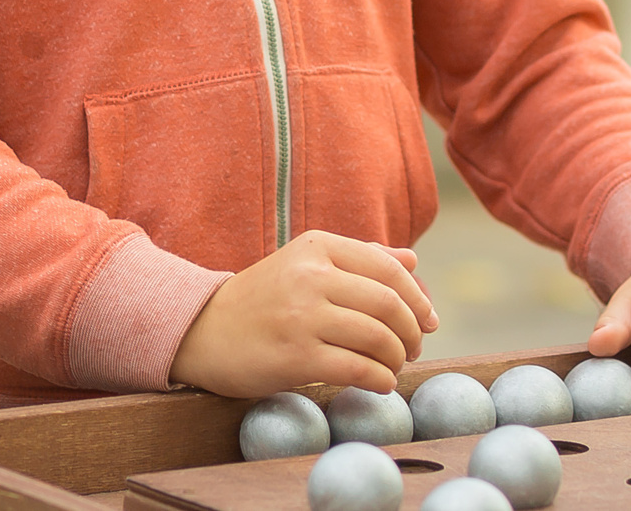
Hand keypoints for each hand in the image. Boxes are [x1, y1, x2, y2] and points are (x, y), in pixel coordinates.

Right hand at [170, 231, 438, 397]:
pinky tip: (381, 384)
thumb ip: (360, 260)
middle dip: (412, 331)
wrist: (203, 331)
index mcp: (317, 246)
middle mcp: (311, 275)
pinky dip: (380, 379)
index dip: (417, 298)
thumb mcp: (306, 265)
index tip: (427, 320)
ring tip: (394, 366)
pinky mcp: (295, 357)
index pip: (388, 268)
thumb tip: (414, 263)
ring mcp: (302, 316)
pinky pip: (356, 369)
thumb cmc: (264, 300)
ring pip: (377, 336)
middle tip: (413, 348)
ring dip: (397, 357)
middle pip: (389, 303)